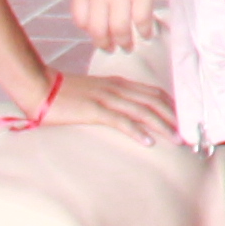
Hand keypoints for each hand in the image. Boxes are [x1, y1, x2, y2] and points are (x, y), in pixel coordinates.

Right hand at [41, 67, 180, 143]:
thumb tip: (124, 112)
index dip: (171, 105)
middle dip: (173, 117)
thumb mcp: (94, 92)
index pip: (153, 92)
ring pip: (143, 111)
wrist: (39, 87)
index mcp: (118, 83)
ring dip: (162, 125)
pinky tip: (147, 142)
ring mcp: (107, 98)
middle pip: (154, 101)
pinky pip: (121, 121)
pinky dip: (137, 131)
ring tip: (175, 139)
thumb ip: (110, 98)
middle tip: (185, 134)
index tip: (182, 120)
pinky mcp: (95, 110)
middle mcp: (117, 88)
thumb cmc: (63, 92)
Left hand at [72, 0, 166, 57]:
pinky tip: (149, 33)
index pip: (80, 18)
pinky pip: (142, 19)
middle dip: (105, 44)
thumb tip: (95, 0)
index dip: (89, 30)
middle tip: (113, 49)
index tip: (98, 33)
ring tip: (131, 46)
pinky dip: (145, 31)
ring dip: (125, 42)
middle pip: (98, 30)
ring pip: (120, 30)